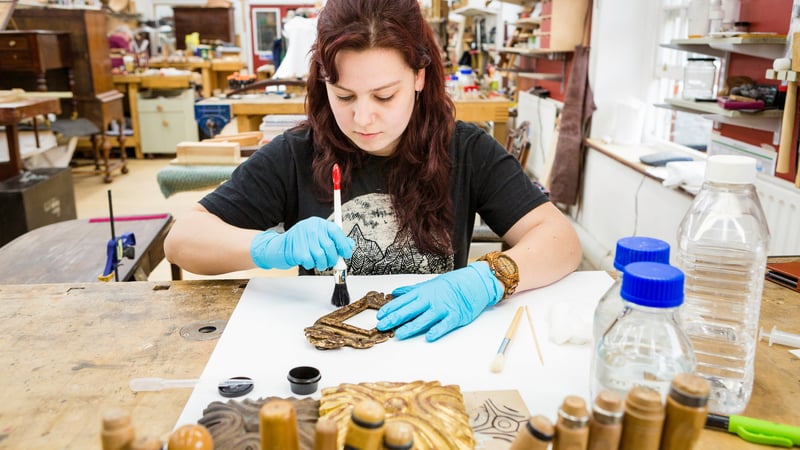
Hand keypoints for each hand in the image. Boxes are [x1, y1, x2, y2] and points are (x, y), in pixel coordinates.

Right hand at [250, 217, 353, 270]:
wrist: (281, 246)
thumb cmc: (303, 242)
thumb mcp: (320, 236)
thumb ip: (335, 240)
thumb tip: (349, 246)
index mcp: (319, 223)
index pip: (336, 232)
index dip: (343, 245)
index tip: (346, 254)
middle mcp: (311, 228)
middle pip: (329, 247)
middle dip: (333, 258)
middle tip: (331, 262)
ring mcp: (302, 238)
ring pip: (321, 256)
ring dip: (322, 263)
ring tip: (320, 263)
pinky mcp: (296, 249)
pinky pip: (310, 262)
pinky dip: (311, 265)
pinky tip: (309, 261)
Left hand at [376, 262, 503, 341]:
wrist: (473, 283)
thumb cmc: (450, 285)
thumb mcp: (428, 285)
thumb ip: (411, 291)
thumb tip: (396, 293)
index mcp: (422, 292)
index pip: (402, 301)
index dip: (390, 309)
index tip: (380, 316)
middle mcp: (430, 300)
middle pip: (410, 310)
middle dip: (395, 318)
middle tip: (383, 326)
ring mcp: (442, 308)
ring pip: (424, 318)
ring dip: (411, 327)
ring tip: (400, 334)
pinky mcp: (455, 316)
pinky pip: (444, 325)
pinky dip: (437, 330)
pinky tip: (429, 337)